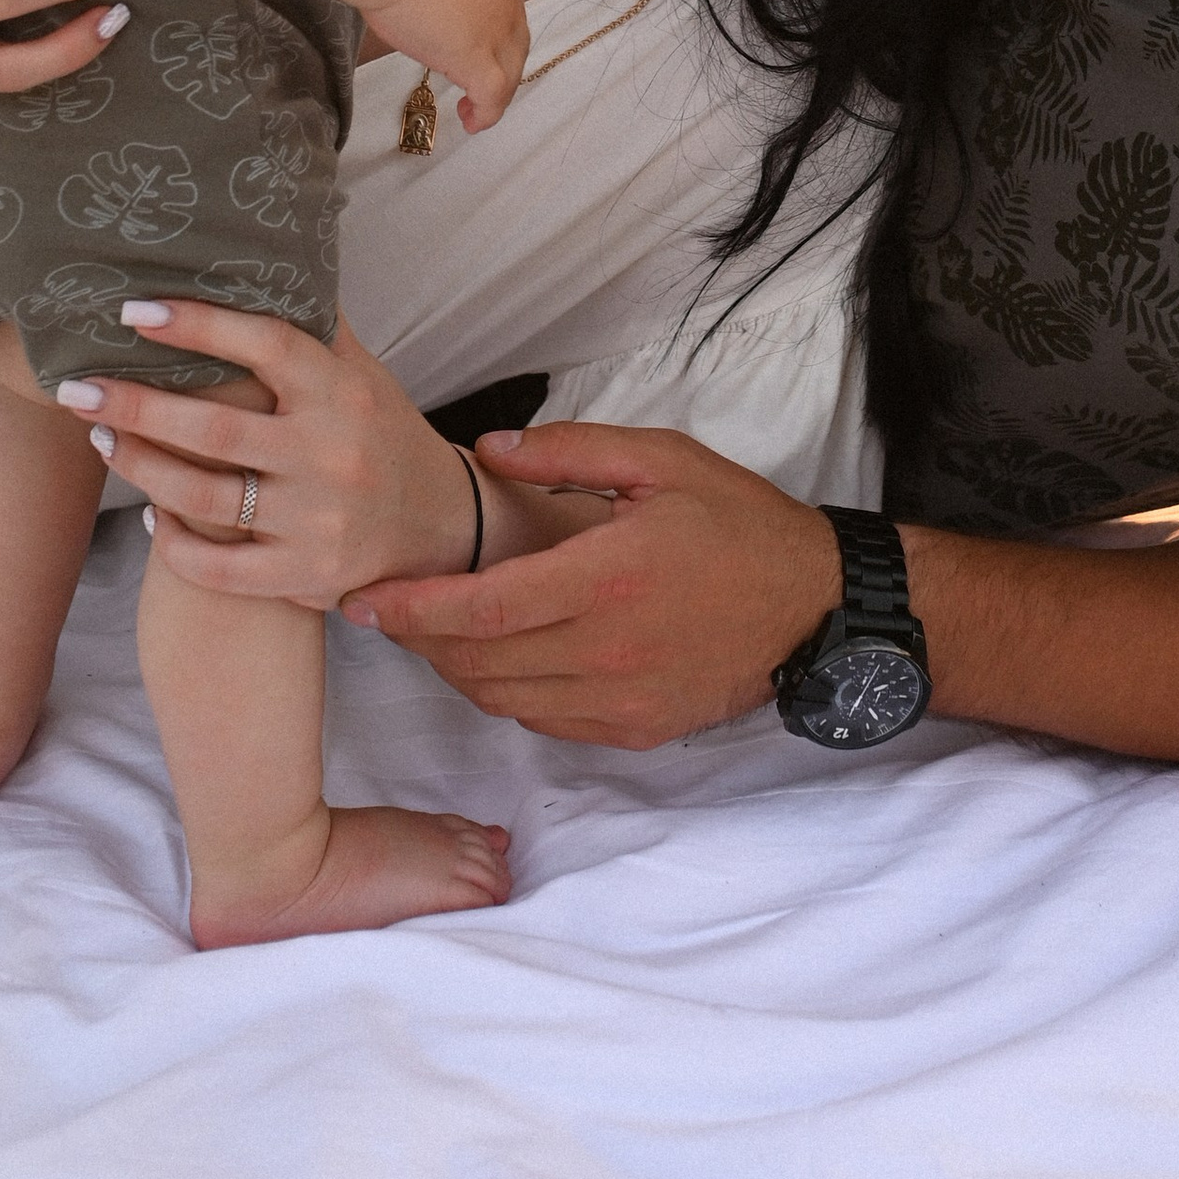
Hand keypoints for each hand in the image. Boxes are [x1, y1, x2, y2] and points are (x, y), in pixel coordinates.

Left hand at [76, 303, 487, 608]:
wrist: (439, 525)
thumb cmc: (382, 433)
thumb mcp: (362, 373)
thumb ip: (314, 325)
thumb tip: (271, 249)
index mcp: (341, 392)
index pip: (265, 344)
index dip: (198, 325)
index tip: (134, 311)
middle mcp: (330, 454)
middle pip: (213, 429)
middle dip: (134, 405)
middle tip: (76, 388)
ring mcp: (316, 520)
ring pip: (203, 496)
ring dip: (139, 468)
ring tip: (99, 439)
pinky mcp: (305, 575)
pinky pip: (220, 568)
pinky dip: (176, 544)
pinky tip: (150, 518)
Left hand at [348, 423, 842, 748]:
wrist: (814, 603)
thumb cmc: (739, 524)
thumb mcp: (662, 459)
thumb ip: (570, 449)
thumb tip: (491, 450)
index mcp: (606, 578)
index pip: (479, 609)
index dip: (410, 610)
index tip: (363, 602)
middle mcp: (607, 651)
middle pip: (476, 662)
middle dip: (420, 640)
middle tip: (392, 610)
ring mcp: (620, 700)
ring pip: (503, 699)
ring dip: (458, 669)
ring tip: (439, 631)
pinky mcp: (635, 729)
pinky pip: (544, 722)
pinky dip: (507, 694)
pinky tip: (505, 657)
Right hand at [364, 0, 528, 129]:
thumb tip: (426, 4)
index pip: (506, 20)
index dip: (497, 44)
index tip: (475, 55)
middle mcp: (504, 7)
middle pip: (515, 50)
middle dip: (501, 74)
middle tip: (476, 92)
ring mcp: (494, 35)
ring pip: (508, 76)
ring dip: (493, 97)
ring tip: (470, 113)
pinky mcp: (477, 60)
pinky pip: (492, 97)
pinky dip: (486, 114)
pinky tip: (472, 123)